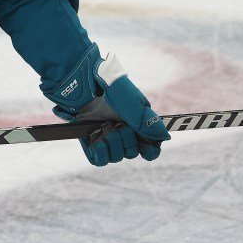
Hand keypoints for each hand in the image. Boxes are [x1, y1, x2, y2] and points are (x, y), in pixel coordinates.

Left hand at [43, 45, 169, 166]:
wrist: (78, 82)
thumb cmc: (105, 85)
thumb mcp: (128, 99)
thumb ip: (145, 119)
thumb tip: (164, 137)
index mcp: (137, 122)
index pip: (150, 146)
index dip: (150, 150)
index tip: (146, 146)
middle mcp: (123, 132)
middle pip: (133, 152)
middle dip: (127, 140)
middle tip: (118, 125)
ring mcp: (107, 138)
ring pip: (117, 157)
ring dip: (112, 143)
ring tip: (104, 126)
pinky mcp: (91, 143)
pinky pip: (100, 160)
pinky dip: (100, 152)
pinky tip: (96, 139)